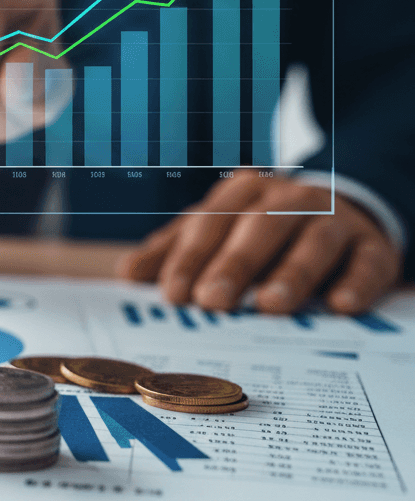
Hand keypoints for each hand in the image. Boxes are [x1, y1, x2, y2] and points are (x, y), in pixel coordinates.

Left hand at [117, 170, 400, 314]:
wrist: (342, 209)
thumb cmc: (263, 229)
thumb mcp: (216, 232)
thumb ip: (174, 251)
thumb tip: (127, 273)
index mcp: (243, 194)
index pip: (211, 224)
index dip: (190, 258)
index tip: (173, 294)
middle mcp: (289, 200)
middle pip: (259, 227)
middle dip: (234, 263)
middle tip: (212, 301)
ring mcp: (335, 220)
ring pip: (313, 241)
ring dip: (293, 272)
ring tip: (272, 306)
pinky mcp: (374, 245)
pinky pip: (368, 261)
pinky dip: (357, 281)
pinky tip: (342, 305)